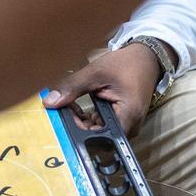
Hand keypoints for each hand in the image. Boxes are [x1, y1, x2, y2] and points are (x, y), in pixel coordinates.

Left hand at [42, 43, 162, 136]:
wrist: (146, 58)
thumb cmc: (126, 63)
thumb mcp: (95, 72)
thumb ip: (73, 87)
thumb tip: (50, 102)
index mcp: (128, 116)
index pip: (101, 137)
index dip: (80, 131)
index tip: (65, 116)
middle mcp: (131, 126)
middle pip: (99, 138)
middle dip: (78, 127)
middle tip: (63, 110)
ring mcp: (128, 124)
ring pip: (100, 133)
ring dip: (82, 122)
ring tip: (69, 106)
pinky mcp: (123, 120)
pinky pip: (104, 127)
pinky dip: (90, 119)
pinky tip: (79, 107)